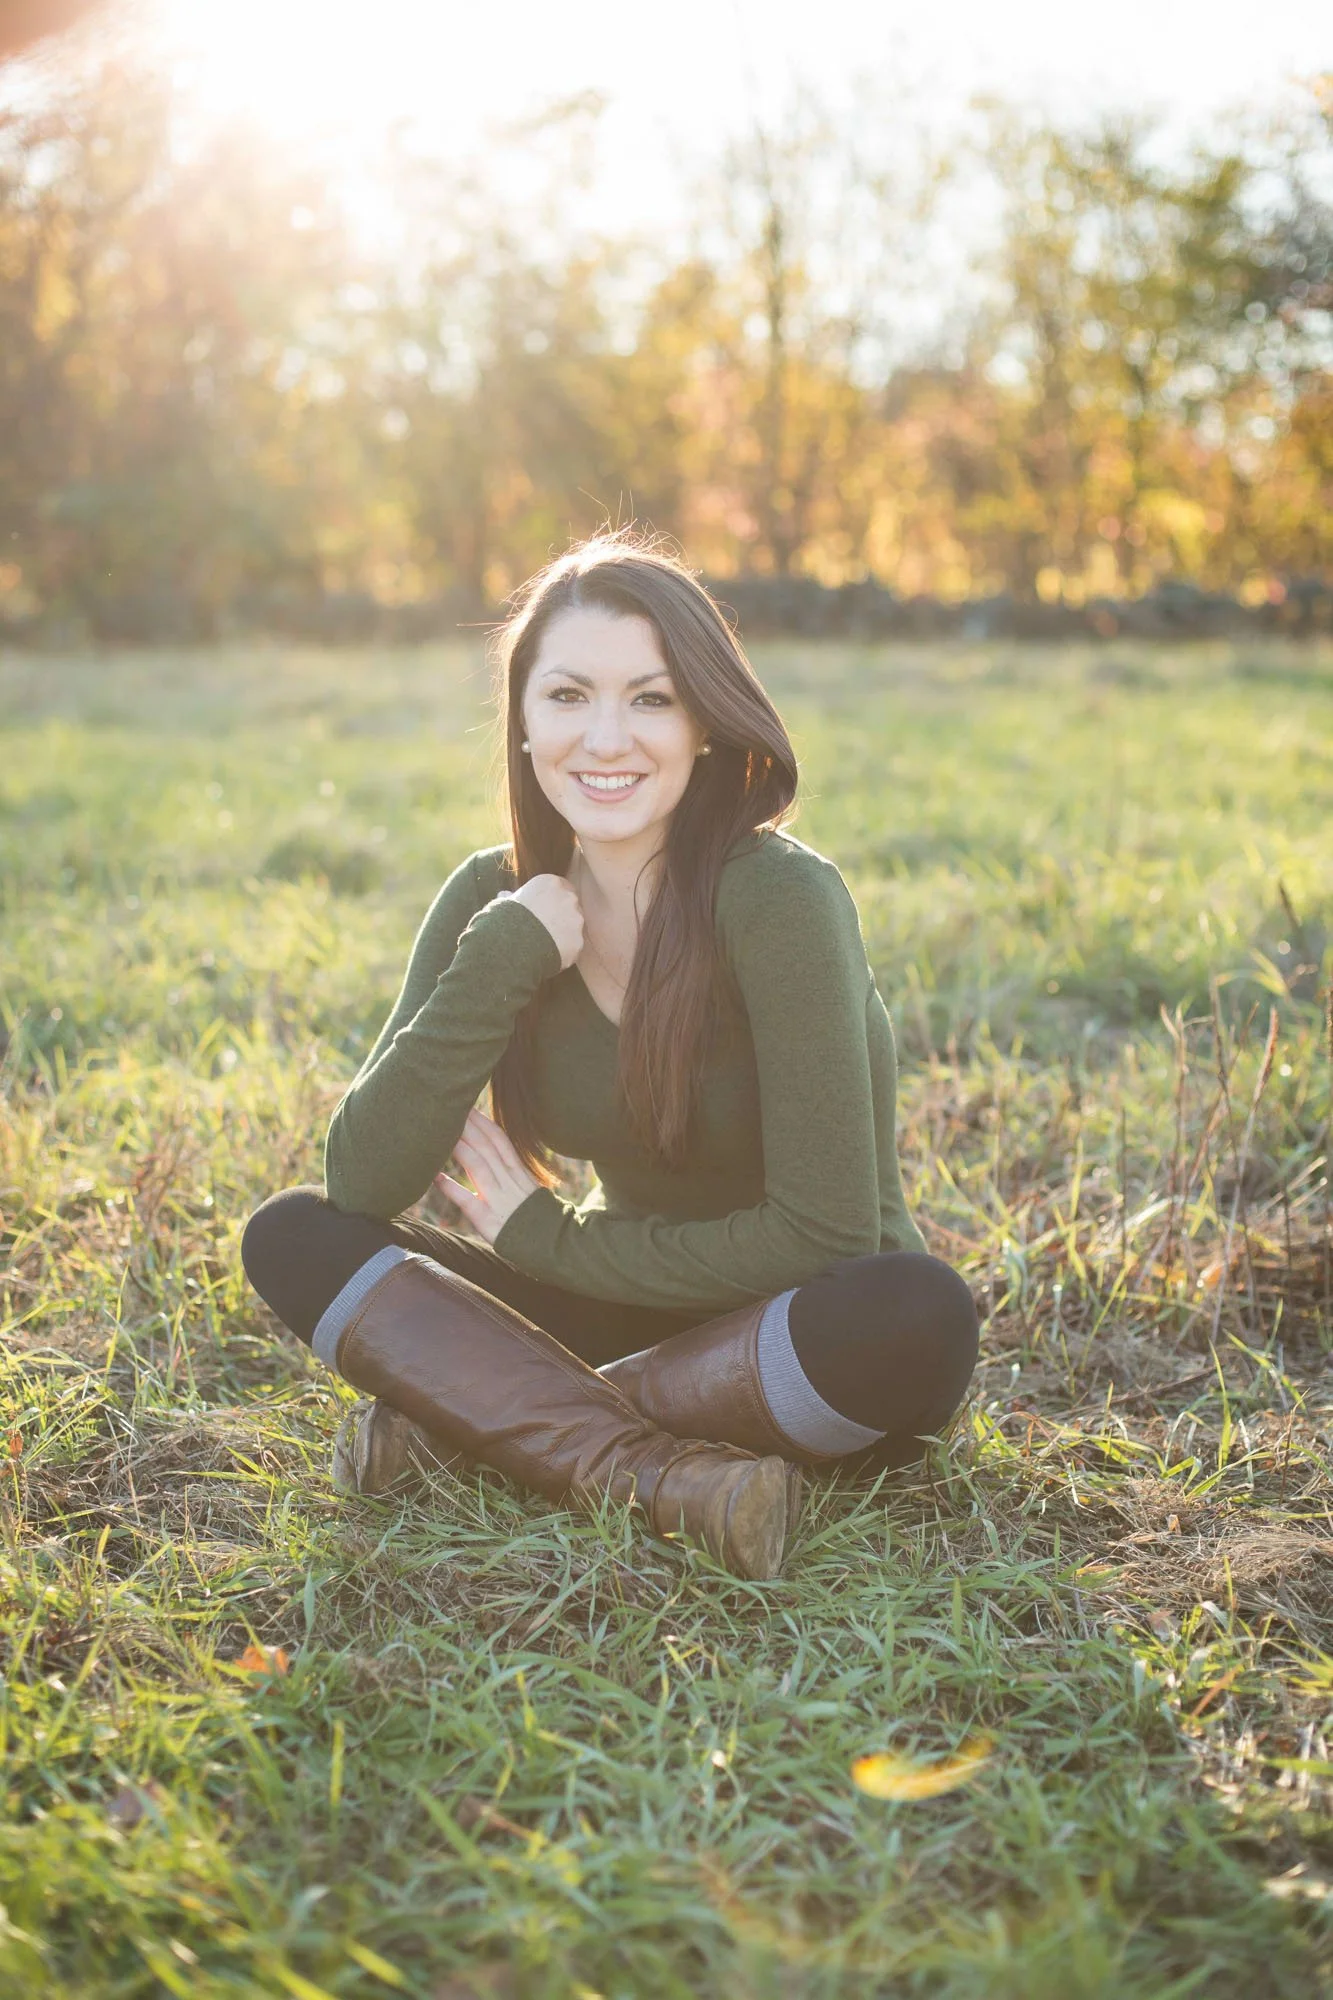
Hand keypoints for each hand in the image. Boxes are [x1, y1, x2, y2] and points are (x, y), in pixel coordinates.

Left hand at [434, 1106, 542, 1244]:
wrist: (553, 1244)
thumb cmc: (535, 1215)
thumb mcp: (527, 1186)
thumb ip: (507, 1169)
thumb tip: (486, 1152)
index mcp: (518, 1172)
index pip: (499, 1140)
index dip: (483, 1122)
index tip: (467, 1106)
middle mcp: (509, 1181)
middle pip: (487, 1147)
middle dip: (469, 1127)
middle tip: (449, 1108)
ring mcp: (499, 1200)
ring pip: (478, 1168)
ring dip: (460, 1149)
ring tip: (441, 1134)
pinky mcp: (489, 1221)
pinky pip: (468, 1202)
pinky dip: (452, 1189)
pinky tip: (435, 1178)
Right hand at [510, 872, 584, 970]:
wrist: (512, 944)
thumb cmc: (506, 919)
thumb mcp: (506, 903)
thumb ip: (511, 897)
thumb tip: (504, 895)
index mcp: (551, 883)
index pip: (559, 887)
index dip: (552, 900)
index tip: (544, 909)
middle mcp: (568, 897)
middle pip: (570, 905)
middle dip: (562, 915)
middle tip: (546, 928)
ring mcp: (576, 920)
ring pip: (574, 926)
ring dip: (565, 933)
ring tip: (546, 944)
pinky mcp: (578, 941)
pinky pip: (573, 946)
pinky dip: (564, 951)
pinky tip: (550, 955)